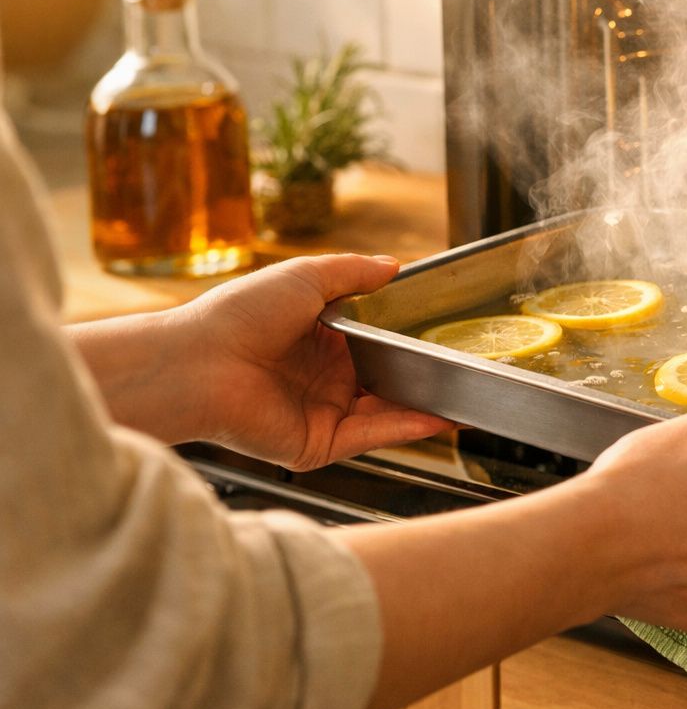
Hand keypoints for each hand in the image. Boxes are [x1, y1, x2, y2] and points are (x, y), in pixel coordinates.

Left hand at [172, 254, 453, 468]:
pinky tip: (438, 416)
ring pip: (386, 412)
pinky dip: (407, 429)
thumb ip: (354, 271)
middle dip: (423, 378)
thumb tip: (394, 265)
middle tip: (465, 368)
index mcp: (318, 339)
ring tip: (466, 396)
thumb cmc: (238, 315)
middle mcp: (322, 378)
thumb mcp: (305, 276)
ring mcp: (322, 412)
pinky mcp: (318, 444)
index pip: (375, 343)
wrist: (198, 364)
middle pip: (386, 380)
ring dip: (425, 406)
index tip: (443, 336)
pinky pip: (372, 436)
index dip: (408, 341)